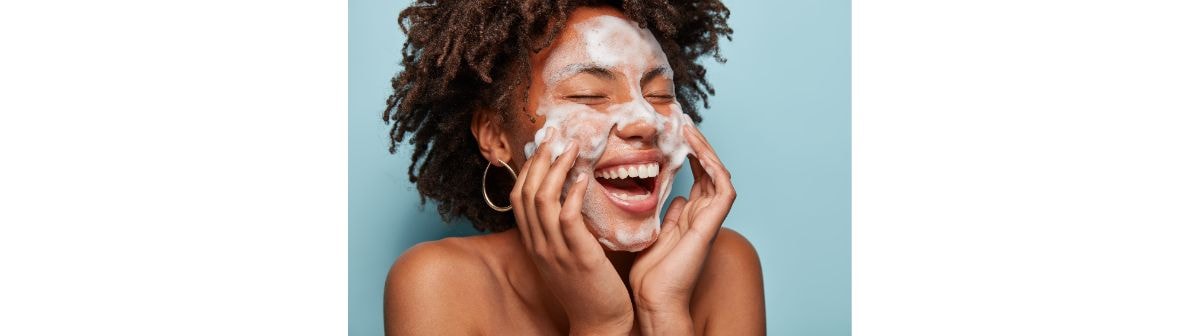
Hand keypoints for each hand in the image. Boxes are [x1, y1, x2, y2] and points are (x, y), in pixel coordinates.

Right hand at [510, 128, 633, 334]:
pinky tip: (582, 179)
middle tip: (556, 135)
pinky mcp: (578, 257)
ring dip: (556, 169)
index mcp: (534, 243)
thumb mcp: (565, 254)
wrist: (599, 321)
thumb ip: (562, 228)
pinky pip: (567, 219)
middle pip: (526, 193)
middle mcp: (539, 245)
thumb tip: (569, 195)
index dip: (529, 167)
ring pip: (543, 201)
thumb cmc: (588, 286)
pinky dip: (572, 195)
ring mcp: (556, 251)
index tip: (544, 144)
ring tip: (571, 148)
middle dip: (539, 160)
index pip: (519, 197)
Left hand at [629, 125, 736, 334]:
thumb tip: (674, 197)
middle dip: (699, 144)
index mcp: (690, 216)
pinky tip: (698, 151)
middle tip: (683, 121)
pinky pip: (724, 189)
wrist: (653, 300)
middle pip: (709, 170)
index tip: (674, 133)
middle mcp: (703, 215)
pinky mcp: (711, 225)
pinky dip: (714, 167)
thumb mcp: (654, 234)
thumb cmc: (650, 276)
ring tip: (689, 128)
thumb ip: (667, 215)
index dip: (689, 153)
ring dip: (706, 149)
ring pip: (719, 174)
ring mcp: (709, 220)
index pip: (697, 176)